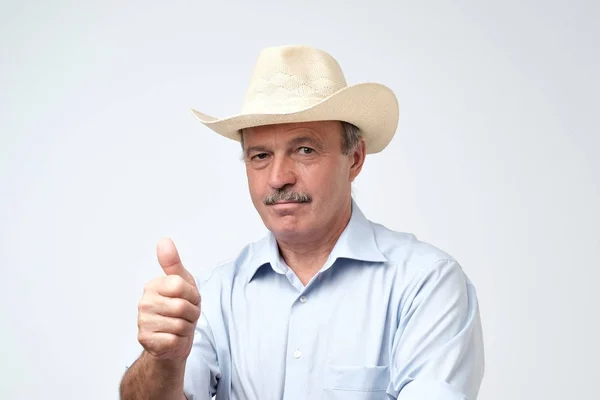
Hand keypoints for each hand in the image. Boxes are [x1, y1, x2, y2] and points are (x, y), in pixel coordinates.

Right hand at [137, 238, 200, 361]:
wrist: (173, 340)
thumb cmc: (180, 309)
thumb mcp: (182, 283)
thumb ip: (173, 263)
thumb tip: (164, 240)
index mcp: (153, 285)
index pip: (180, 286)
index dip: (192, 295)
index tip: (190, 299)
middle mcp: (144, 302)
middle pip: (182, 306)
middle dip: (192, 313)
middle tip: (186, 315)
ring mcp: (143, 322)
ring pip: (180, 324)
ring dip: (187, 327)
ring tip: (179, 326)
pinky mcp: (146, 340)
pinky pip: (174, 339)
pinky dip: (180, 340)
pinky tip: (173, 338)